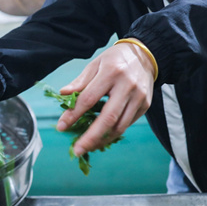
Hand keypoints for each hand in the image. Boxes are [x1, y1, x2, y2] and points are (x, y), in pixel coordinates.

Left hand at [57, 42, 154, 156]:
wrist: (144, 56)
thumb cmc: (114, 60)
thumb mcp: (95, 64)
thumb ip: (80, 82)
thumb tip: (63, 94)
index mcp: (111, 72)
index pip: (89, 98)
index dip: (74, 114)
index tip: (61, 127)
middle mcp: (127, 86)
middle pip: (108, 118)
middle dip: (91, 137)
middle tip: (77, 149)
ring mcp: (139, 97)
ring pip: (120, 126)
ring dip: (102, 140)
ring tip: (88, 146)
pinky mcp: (145, 105)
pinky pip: (127, 124)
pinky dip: (113, 133)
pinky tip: (102, 137)